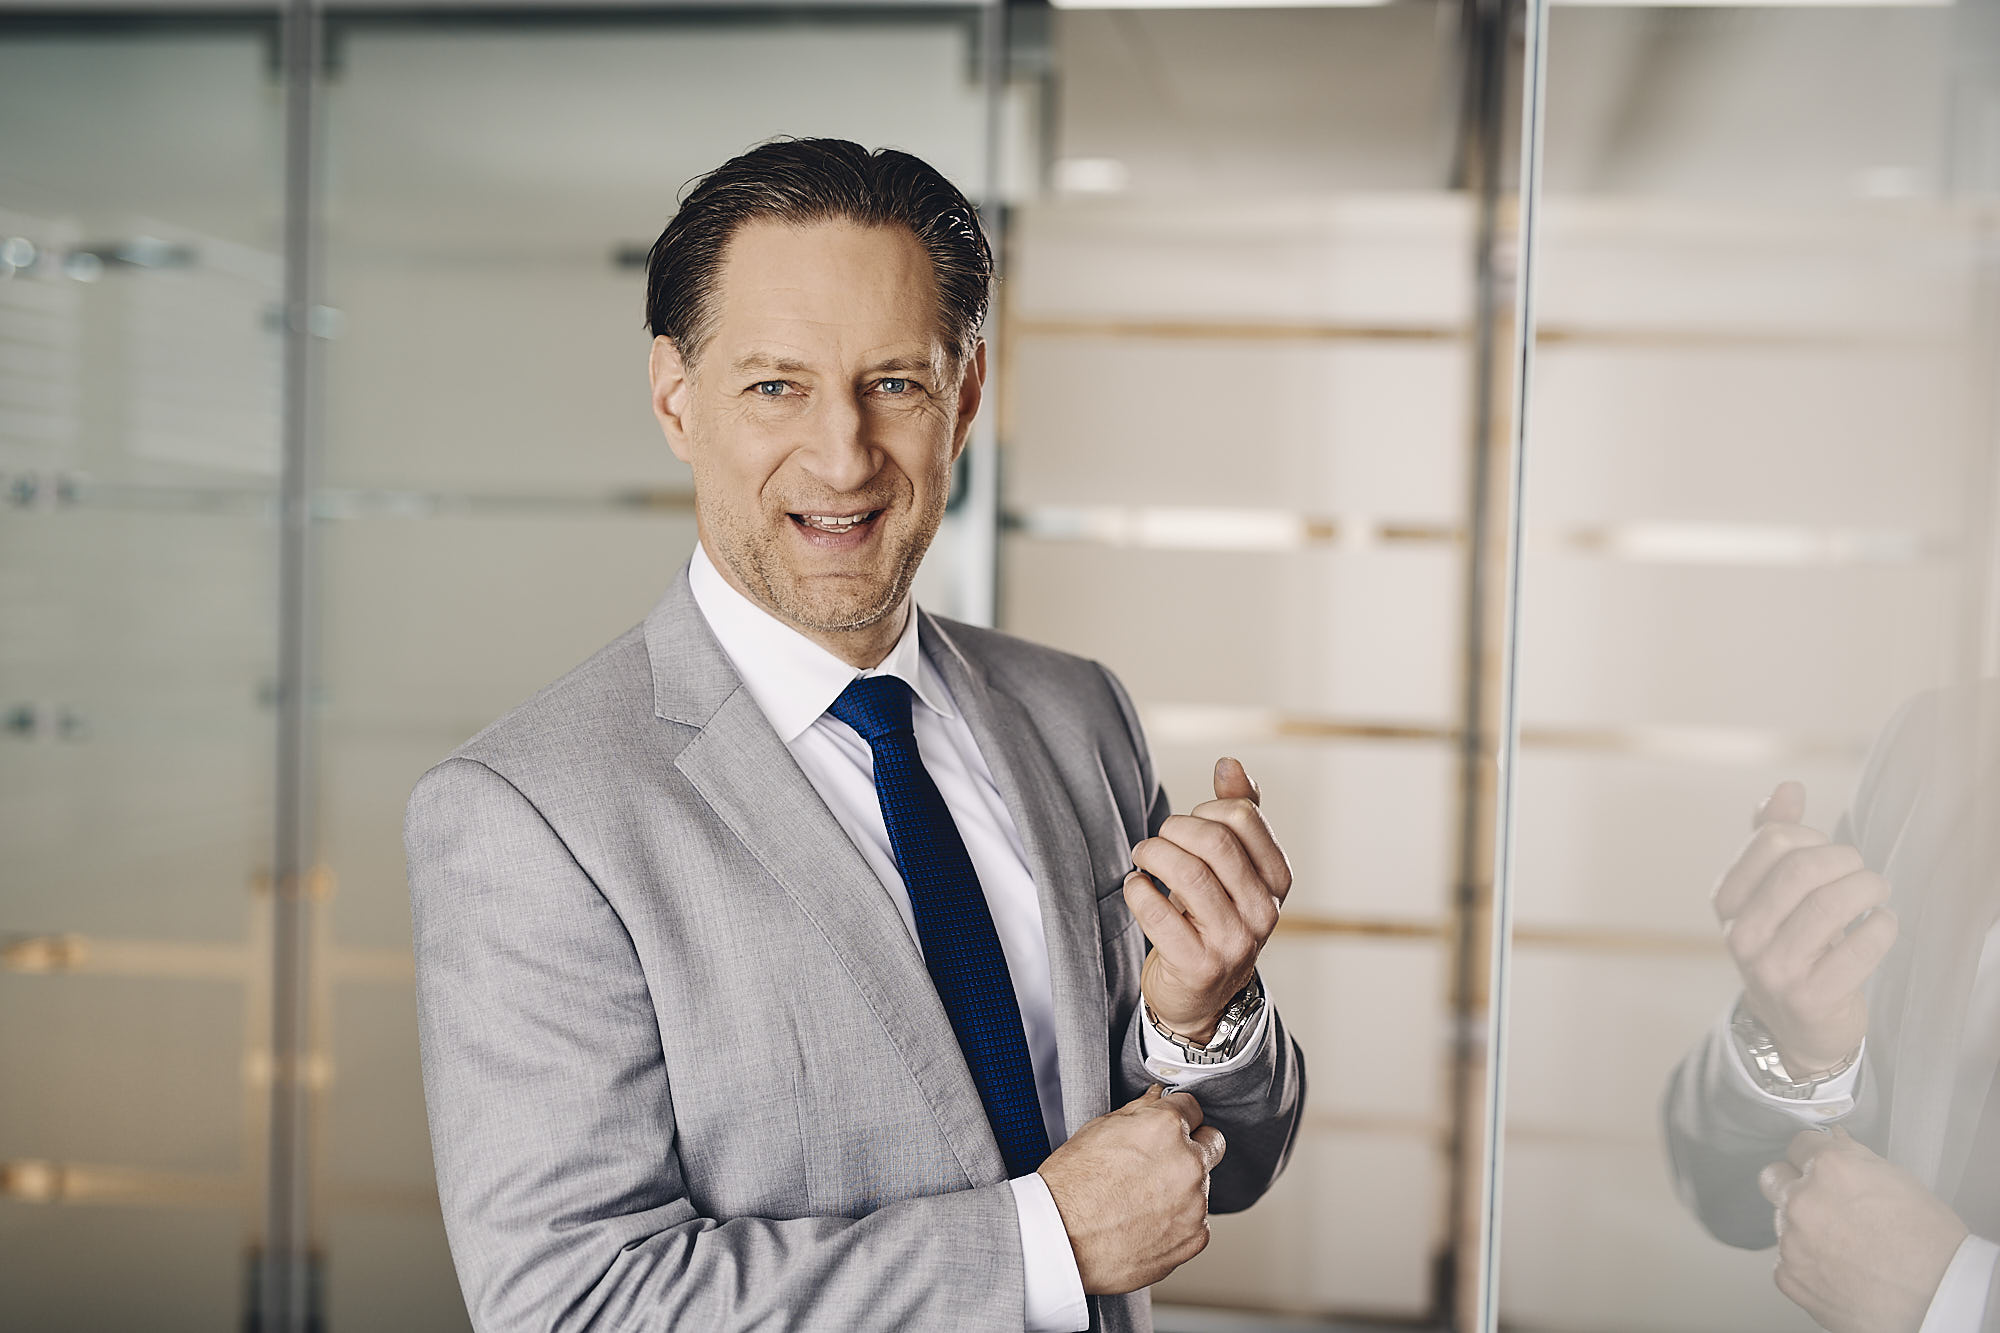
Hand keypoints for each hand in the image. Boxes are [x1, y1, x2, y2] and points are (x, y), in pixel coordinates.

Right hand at [1037, 1084, 1226, 1294]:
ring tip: (1141, 1200)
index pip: (1193, 1107)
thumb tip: (1156, 1098)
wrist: (1059, 1240)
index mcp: (1165, 1128)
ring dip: (1182, 1188)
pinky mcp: (1194, 1238)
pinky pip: (1196, 1222)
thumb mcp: (1097, 1131)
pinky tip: (1145, 1224)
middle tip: (1160, 1163)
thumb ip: (1138, 1111)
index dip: (1176, 1116)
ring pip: (1202, 1186)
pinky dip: (1177, 1223)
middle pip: (1213, 1143)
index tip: (1169, 1127)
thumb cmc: (1069, 1186)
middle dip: (1192, 1147)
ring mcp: (1195, 1203)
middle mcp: (1188, 1163)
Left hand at [1124, 757, 1291, 1042]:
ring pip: (1188, 873)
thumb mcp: (1233, 866)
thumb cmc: (1212, 916)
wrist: (1201, 995)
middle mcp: (1264, 911)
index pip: (1242, 816)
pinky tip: (1135, 888)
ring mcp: (1234, 942)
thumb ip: (1237, 813)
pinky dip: (1137, 891)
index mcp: (1277, 879)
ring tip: (1142, 858)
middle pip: (1214, 841)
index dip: (1205, 809)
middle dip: (1174, 830)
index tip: (1189, 826)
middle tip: (1157, 840)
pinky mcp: (1199, 965)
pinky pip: (1158, 912)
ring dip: (1152, 855)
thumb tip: (1230, 763)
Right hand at [1712, 781, 1896, 1074]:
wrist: (1796, 1025)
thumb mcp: (1773, 892)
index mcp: (1726, 901)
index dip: (1811, 836)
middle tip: (1863, 872)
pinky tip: (1883, 925)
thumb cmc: (1790, 942)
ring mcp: (1771, 970)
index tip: (1826, 853)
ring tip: (1878, 892)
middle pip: (1801, 868)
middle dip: (1846, 860)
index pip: (1771, 840)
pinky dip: (1883, 928)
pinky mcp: (1810, 998)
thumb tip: (1787, 788)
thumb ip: (1774, 837)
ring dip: (1870, 889)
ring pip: (1832, 905)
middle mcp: (1740, 935)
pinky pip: (1861, 947)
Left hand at [1759, 1128, 1966, 1332]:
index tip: (1822, 1170)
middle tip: (1827, 1207)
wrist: (1941, 1301)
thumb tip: (1834, 1140)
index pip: (1800, 1144)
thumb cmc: (1933, 1243)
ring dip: (1803, 1229)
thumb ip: (1855, 1158)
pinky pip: (1786, 1262)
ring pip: (1782, 1222)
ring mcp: (1792, 1240)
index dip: (1814, 1157)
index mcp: (1831, 1169)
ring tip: (1845, 1248)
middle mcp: (1803, 1200)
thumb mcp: (1900, 1183)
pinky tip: (1840, 1273)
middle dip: (1794, 1186)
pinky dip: (1807, 1266)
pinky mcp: (1789, 1276)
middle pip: (1774, 1178)